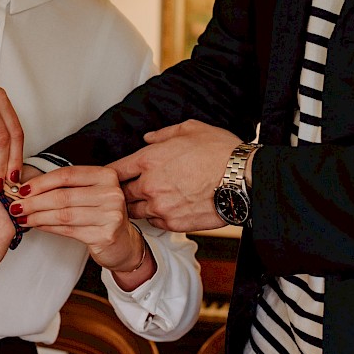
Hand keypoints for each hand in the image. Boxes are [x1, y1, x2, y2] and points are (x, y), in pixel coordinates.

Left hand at [15, 166, 154, 289]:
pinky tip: (36, 225)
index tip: (22, 188)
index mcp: (106, 176)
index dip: (41, 182)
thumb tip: (27, 186)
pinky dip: (48, 227)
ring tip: (21, 216)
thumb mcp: (90, 193)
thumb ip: (66, 187)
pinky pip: (68, 230)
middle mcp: (111, 193)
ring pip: (63, 214)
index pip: (67, 175)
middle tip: (15, 205)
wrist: (124, 243)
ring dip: (37, 215)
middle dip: (34, 201)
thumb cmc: (102, 215)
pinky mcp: (105, 235)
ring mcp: (111, 214)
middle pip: (63, 195)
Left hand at [109, 120, 241, 231]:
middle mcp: (150, 185)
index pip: (116, 170)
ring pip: (135, 212)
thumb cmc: (220, 152)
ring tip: (148, 199)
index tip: (110, 176)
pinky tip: (165, 208)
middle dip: (123, 191)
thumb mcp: (190, 129)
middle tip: (129, 188)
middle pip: (121, 194)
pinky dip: (155, 217)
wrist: (243, 179)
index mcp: (150, 159)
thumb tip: (148, 138)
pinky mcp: (174, 223)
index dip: (110, 173)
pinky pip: (154, 223)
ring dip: (138, 206)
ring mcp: (161, 207)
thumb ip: (163, 134)